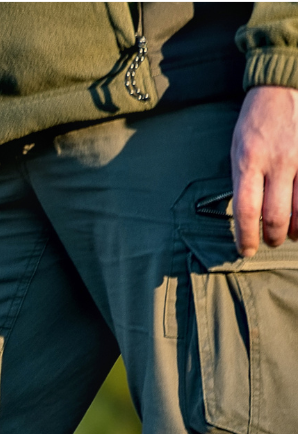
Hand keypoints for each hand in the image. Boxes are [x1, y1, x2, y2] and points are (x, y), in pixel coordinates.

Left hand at [232, 85, 297, 256]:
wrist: (283, 88)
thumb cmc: (256, 122)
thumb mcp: (237, 150)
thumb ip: (243, 181)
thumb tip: (247, 214)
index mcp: (248, 162)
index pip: (246, 211)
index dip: (246, 237)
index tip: (246, 250)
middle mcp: (277, 163)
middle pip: (276, 216)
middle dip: (273, 236)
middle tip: (271, 241)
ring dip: (297, 229)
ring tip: (292, 234)